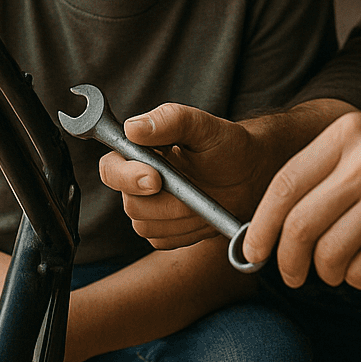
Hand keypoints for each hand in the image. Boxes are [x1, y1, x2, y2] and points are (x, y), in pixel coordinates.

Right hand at [97, 103, 271, 247]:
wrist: (249, 174)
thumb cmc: (226, 145)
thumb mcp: (204, 126)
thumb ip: (170, 120)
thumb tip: (133, 128)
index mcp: (139, 151)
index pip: (111, 168)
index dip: (126, 177)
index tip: (156, 178)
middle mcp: (136, 180)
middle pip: (130, 204)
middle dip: (165, 200)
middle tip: (194, 188)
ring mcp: (148, 208)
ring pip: (145, 226)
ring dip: (179, 214)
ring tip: (202, 195)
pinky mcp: (162, 231)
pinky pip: (162, 240)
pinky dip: (185, 230)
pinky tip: (200, 212)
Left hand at [243, 111, 360, 290]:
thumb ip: (324, 169)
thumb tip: (273, 219)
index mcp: (346, 134)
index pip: (284, 184)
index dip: (262, 225)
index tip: (253, 249)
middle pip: (300, 224)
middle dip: (287, 260)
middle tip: (291, 273)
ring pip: (330, 252)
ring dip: (326, 273)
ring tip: (335, 270)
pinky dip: (358, 278)